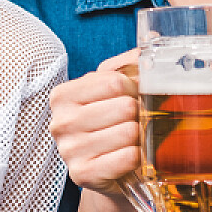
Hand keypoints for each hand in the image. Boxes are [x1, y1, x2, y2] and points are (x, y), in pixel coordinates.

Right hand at [48, 50, 141, 196]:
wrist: (110, 173)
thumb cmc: (112, 125)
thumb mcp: (114, 90)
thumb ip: (130, 62)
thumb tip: (152, 36)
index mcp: (63, 95)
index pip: (114, 81)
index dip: (134, 89)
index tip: (133, 98)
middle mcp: (60, 122)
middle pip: (123, 106)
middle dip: (138, 114)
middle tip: (137, 122)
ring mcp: (68, 151)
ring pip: (128, 132)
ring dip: (140, 137)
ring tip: (134, 141)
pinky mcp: (82, 174)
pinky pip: (126, 158)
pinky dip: (138, 157)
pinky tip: (133, 157)